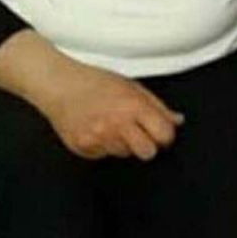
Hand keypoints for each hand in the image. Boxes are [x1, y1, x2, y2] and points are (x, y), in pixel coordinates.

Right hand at [0, 30, 182, 158]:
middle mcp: (117, 124)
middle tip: (138, 133)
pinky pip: (104, 155)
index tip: (160, 132)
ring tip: (111, 125)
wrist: (58, 85)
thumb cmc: (94, 82)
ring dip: (123, 144)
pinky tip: (96, 129)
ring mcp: (99, 138)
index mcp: (133, 106)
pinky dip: (103, 146)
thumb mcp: (131, 86)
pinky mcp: (84, 147)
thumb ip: (157, 106)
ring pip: (125, 155)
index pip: (164, 135)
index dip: (165, 135)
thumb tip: (177, 121)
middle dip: (147, 145)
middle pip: (148, 153)